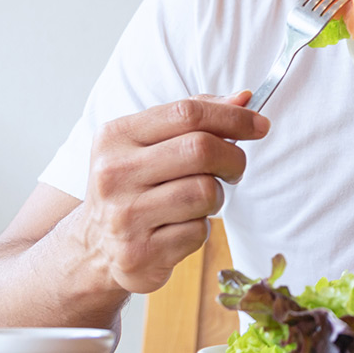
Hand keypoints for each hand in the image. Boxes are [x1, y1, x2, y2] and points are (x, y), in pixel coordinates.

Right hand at [79, 91, 268, 293]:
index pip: (187, 112)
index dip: (233, 116)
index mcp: (116, 136)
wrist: (94, 247)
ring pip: (205, 192)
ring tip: (199, 200)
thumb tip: (244, 99)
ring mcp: (124, 216)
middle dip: (233, 157)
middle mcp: (114, 174)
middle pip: (201, 149)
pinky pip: (198, 231)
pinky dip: (201, 228)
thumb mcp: (151, 142)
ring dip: (216, 196)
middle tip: (235, 168)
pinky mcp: (139, 254)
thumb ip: (195, 116)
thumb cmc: (136, 184)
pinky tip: (180, 227)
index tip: (260, 125)